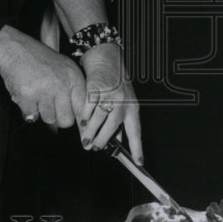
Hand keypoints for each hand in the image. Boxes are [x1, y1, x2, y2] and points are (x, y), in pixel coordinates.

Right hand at [0, 26, 85, 128]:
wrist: (14, 49)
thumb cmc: (40, 60)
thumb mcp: (64, 69)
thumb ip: (73, 91)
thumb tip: (80, 120)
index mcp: (74, 77)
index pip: (82, 109)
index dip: (76, 116)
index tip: (70, 117)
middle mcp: (62, 84)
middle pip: (66, 120)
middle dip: (58, 117)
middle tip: (50, 106)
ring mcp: (45, 90)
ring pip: (48, 119)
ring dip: (41, 112)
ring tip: (37, 95)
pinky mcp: (28, 95)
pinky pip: (31, 116)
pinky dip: (27, 109)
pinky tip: (26, 94)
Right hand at [78, 44, 142, 163]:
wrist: (107, 59)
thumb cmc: (117, 83)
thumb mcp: (125, 101)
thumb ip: (121, 121)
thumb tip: (117, 141)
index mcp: (132, 108)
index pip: (136, 131)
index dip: (137, 148)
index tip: (139, 162)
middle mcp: (122, 101)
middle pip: (112, 126)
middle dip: (102, 140)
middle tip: (94, 148)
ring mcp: (109, 94)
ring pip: (99, 118)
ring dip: (90, 132)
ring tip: (85, 140)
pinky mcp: (96, 87)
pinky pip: (88, 106)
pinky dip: (84, 116)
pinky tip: (82, 122)